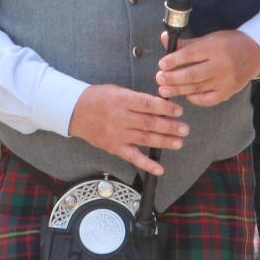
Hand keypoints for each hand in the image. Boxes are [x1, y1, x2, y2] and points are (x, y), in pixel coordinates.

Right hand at [67, 84, 188, 176]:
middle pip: (149, 123)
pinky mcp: (114, 147)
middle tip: (184, 129)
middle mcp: (120, 118)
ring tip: (179, 142)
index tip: (179, 110)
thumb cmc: (98, 97)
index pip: (148, 104)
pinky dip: (146, 164)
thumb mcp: (118, 90)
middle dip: (169, 127)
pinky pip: (132, 157)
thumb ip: (137, 98)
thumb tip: (161, 104)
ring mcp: (117, 134)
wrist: (75, 111)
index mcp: (122, 100)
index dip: (165, 108)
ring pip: (144, 139)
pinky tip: (160, 169)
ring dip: (164, 142)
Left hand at [154, 30, 259, 106]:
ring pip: (198, 88)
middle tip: (159, 79)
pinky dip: (195, 99)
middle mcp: (221, 65)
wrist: (255, 52)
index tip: (161, 64)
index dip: (174, 60)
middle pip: (192, 74)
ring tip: (164, 90)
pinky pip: (208, 99)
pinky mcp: (228, 92)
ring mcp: (225, 80)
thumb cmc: (229, 43)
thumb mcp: (209, 38)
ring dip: (179, 90)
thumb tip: (164, 38)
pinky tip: (185, 95)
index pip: (191, 55)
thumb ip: (186, 43)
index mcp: (215, 48)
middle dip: (173, 78)